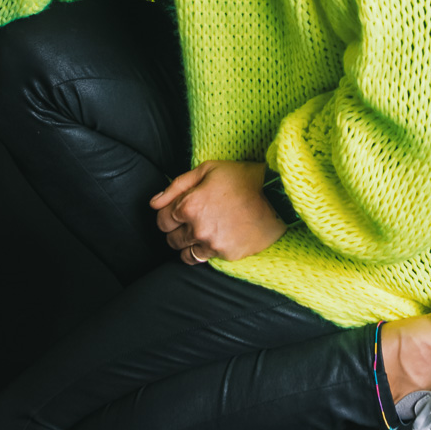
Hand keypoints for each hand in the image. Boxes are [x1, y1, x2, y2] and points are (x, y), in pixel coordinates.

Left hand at [150, 160, 288, 265]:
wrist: (277, 196)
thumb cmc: (242, 178)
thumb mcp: (207, 170)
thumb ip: (176, 186)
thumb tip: (154, 202)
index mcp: (189, 206)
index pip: (162, 220)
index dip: (168, 215)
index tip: (178, 210)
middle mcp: (197, 229)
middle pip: (171, 239)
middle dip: (177, 230)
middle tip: (191, 220)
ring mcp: (213, 245)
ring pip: (185, 254)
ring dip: (188, 244)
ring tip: (202, 231)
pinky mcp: (227, 255)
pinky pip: (205, 259)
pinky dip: (205, 251)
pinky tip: (216, 238)